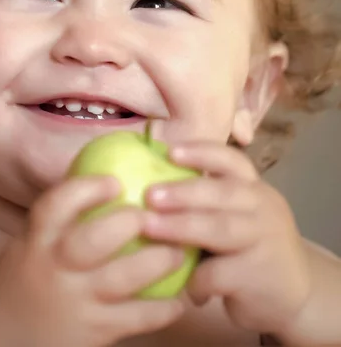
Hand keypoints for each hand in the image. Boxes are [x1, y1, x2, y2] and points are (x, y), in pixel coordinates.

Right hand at [0, 176, 184, 346]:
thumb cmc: (17, 284)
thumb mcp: (28, 245)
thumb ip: (59, 222)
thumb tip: (104, 187)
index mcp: (35, 241)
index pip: (56, 205)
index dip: (87, 188)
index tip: (115, 181)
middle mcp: (53, 269)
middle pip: (93, 240)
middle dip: (128, 223)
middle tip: (154, 215)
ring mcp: (73, 302)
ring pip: (120, 279)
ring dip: (157, 262)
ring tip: (179, 252)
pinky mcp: (91, 333)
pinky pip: (134, 320)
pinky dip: (161, 310)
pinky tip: (178, 301)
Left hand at [143, 141, 310, 335]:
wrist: (297, 294)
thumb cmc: (250, 247)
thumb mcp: (238, 215)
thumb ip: (207, 201)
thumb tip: (149, 188)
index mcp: (254, 187)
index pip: (231, 161)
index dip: (201, 153)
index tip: (170, 151)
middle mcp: (263, 207)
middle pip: (222, 192)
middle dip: (182, 192)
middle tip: (149, 194)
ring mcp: (265, 239)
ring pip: (219, 229)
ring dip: (180, 227)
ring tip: (148, 227)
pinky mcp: (260, 275)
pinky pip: (219, 273)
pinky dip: (195, 279)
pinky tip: (185, 287)